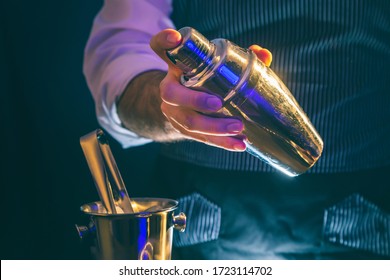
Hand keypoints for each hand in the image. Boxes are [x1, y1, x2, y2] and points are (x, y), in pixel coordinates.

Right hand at [150, 29, 271, 150]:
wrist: (186, 105)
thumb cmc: (205, 79)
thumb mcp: (214, 64)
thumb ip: (238, 57)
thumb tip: (263, 54)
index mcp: (175, 65)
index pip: (161, 47)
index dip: (165, 41)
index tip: (175, 38)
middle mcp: (168, 87)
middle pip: (172, 95)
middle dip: (196, 101)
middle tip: (219, 104)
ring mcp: (173, 111)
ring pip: (188, 122)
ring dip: (214, 128)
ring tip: (238, 130)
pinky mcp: (182, 130)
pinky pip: (199, 138)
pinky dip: (220, 142)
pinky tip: (238, 144)